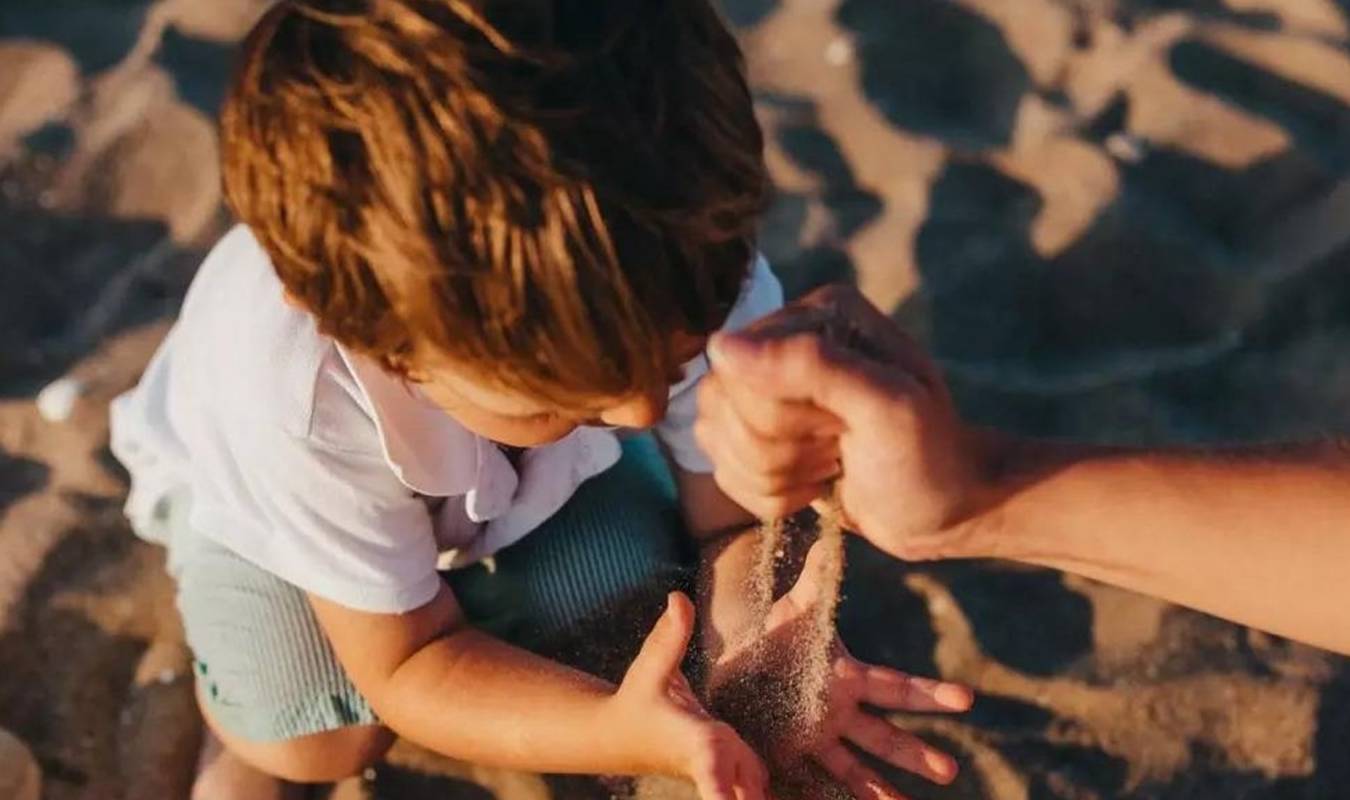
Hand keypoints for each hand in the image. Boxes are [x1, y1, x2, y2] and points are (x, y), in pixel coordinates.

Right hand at [608, 592, 769, 799]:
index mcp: (696, 739)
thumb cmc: (636, 701)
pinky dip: (777, 794)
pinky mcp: (736, 775)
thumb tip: (678, 598)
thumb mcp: (651, 668)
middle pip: (747, 790)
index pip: (712, 765)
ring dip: (776, 799)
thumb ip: (669, 637)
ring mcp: (727, 773)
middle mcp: (716, 762)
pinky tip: (827, 797)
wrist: (622, 738)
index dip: (722, 786)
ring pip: (757, 793)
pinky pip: (760, 789)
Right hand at [696, 284, 993, 560]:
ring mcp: (765, 388)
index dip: (782, 417)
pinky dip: (769, 494)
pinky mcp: (757, 433)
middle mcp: (783, 341)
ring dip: (775, 475)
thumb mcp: (887, 408)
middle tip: (840, 449)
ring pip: (715, 438)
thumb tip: (722, 347)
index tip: (841, 428)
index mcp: (816, 315)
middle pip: (722, 405)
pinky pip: (722, 468)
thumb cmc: (929, 458)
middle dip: (781, 449)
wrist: (945, 511)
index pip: (740, 369)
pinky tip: (815, 485)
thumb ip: (812, 365)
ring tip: (831, 465)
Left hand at [709, 544, 972, 798]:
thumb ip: (817, 579)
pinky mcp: (789, 756)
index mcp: (848, 678)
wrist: (737, 665)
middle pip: (884, 736)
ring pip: (855, 769)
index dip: (930, 693)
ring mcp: (817, 738)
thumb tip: (835, 535)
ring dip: (881, 790)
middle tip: (949, 769)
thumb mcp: (794, 610)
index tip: (967, 698)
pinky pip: (814, 783)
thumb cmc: (774, 636)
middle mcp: (840, 713)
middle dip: (916, 752)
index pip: (896, 685)